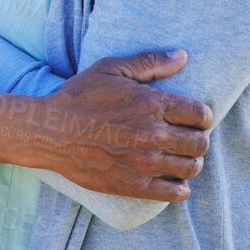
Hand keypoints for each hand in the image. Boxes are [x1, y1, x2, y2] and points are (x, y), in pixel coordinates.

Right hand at [33, 51, 212, 200]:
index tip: (193, 118)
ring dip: (190, 162)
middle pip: (200, 143)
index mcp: (152, 104)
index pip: (200, 114)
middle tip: (186, 138)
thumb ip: (149, 62)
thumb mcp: (110, 69)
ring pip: (191, 168)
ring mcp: (144, 162)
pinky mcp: (133, 184)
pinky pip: (173, 192)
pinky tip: (174, 180)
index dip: (202, 116)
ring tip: (179, 157)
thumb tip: (182, 56)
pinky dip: (180, 188)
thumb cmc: (78, 97)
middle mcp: (152, 134)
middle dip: (198, 139)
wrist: (48, 131)